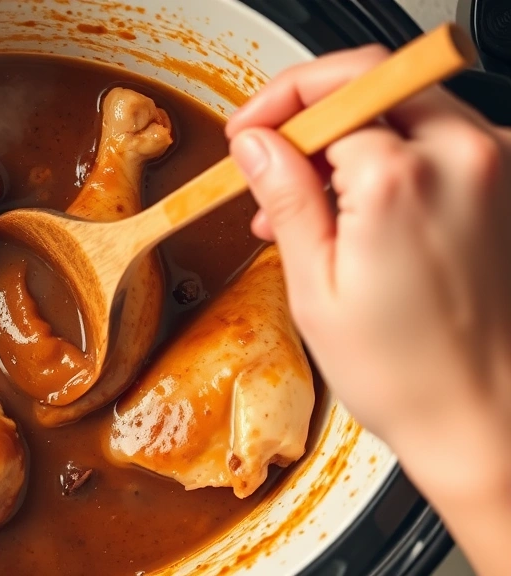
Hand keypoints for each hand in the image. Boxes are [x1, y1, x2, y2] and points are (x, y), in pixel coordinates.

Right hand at [225, 45, 510, 574]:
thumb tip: (256, 144)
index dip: (275, 111)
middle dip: (312, 107)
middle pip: (372, 81)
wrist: (483, 419)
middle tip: (269, 150)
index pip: (326, 98)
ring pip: (403, 104)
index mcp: (402, 177)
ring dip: (346, 134)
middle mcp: (463, 156)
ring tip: (301, 197)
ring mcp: (494, 166)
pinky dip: (387, 153)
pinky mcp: (506, 184)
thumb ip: (285, 197)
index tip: (248, 131)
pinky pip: (436, 138)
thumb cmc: (406, 374)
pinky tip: (351, 204)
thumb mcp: (314, 285)